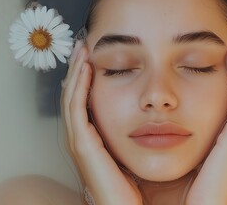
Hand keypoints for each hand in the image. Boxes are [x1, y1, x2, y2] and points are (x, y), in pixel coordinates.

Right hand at [61, 41, 141, 204]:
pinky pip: (77, 109)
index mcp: (94, 137)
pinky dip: (79, 87)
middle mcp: (83, 138)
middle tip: (83, 43)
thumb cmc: (137, 183)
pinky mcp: (83, 146)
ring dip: (75, 72)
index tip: (94, 53)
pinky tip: (85, 68)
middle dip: (77, 68)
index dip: (86, 76)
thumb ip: (140, 128)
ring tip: (82, 49)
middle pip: (74, 95)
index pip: (85, 100)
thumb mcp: (137, 148)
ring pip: (71, 98)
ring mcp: (80, 142)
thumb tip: (155, 107)